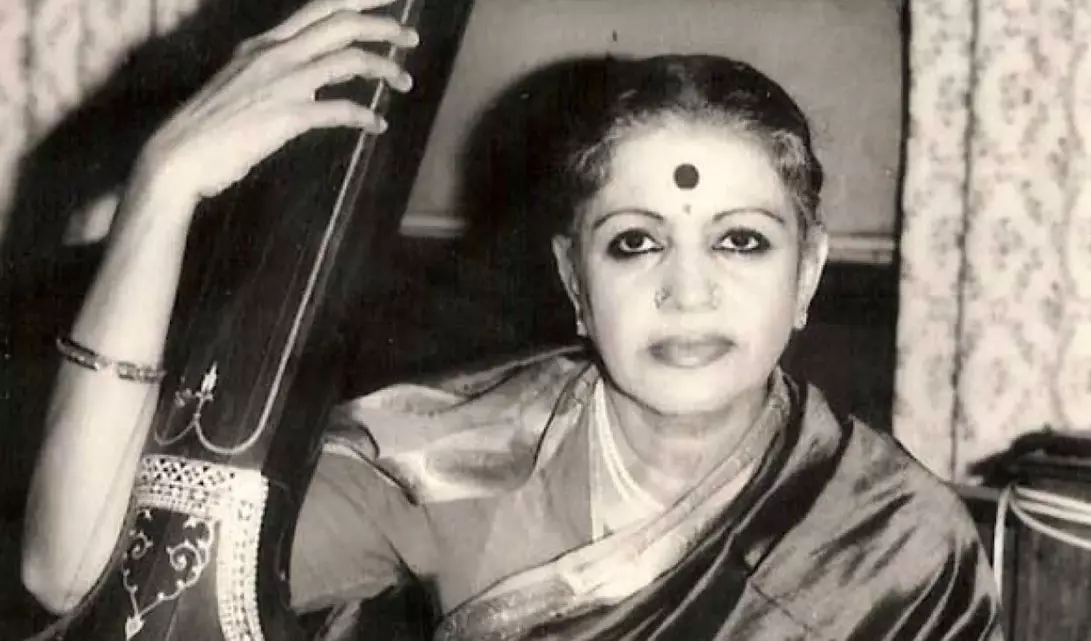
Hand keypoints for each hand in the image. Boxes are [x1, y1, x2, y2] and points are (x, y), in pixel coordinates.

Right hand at [134, 0, 417, 212]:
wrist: (177, 157)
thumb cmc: (208, 129)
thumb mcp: (243, 85)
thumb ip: (276, 76)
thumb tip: (312, 83)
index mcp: (265, 45)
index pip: (319, 8)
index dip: (358, 0)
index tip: (389, 1)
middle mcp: (275, 54)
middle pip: (342, 22)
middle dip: (383, 24)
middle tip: (411, 37)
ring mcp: (282, 82)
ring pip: (348, 58)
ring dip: (385, 67)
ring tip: (405, 81)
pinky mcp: (287, 115)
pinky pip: (340, 109)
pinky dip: (365, 116)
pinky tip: (377, 126)